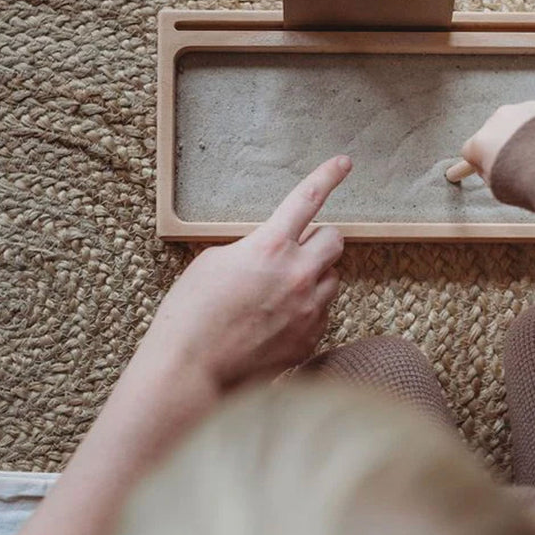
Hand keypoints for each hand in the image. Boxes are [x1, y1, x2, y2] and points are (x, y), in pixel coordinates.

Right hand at [143, 155, 352, 390]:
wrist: (191, 371)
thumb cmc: (192, 313)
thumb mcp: (215, 262)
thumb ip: (253, 249)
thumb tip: (271, 253)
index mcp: (270, 247)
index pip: (308, 198)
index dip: (328, 175)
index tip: (343, 163)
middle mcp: (298, 274)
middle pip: (335, 239)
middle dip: (319, 239)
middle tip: (296, 250)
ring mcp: (308, 309)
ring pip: (332, 277)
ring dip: (314, 276)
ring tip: (279, 293)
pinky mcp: (310, 339)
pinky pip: (323, 312)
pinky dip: (307, 309)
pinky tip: (277, 321)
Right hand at [462, 101, 534, 183]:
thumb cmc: (528, 182)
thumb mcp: (499, 187)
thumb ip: (492, 172)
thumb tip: (496, 169)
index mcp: (479, 142)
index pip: (471, 150)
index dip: (479, 162)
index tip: (487, 167)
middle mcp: (496, 121)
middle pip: (495, 132)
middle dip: (504, 144)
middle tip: (520, 163)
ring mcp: (521, 110)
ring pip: (519, 123)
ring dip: (525, 135)